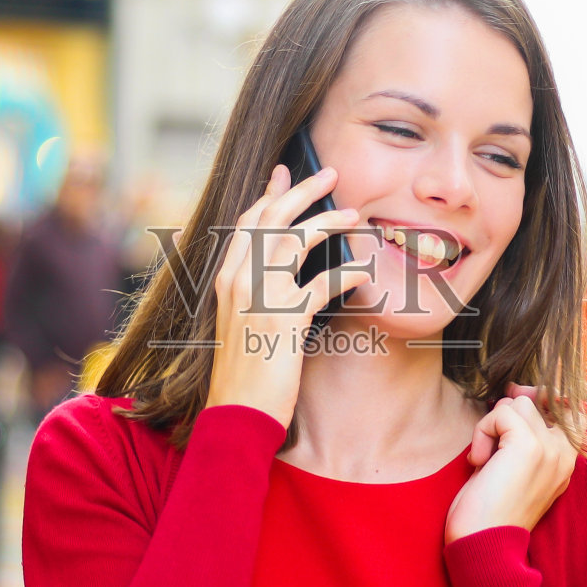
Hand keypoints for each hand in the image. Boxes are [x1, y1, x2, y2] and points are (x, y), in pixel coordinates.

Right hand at [204, 163, 371, 428]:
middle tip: (329, 173)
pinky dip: (344, 276)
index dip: (269, 195)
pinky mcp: (282, 320)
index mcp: (225, 278)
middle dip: (301, 191)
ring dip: (326, 222)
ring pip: (293, 240)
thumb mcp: (242, 321)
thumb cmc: (245, 371)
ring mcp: (257, 298)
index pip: (247, 223)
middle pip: (270, 218)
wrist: (235, 413)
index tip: (285, 173)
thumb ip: (257, 290)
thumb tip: (285, 267)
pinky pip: (319, 287)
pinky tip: (361, 271)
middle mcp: (236, 280)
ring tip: (353, 214)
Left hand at [445, 390, 578, 544]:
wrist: (483, 545)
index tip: (506, 426)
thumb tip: (518, 391)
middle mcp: (565, 454)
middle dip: (504, 418)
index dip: (534, 403)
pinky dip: (481, 433)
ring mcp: (551, 450)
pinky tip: (479, 463)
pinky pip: (501, 413)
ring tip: (485, 460)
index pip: (566, 408)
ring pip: (518, 403)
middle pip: (534, 401)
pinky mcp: (530, 447)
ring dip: (491, 426)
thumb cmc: (490, 510)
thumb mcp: (513, 466)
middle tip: (491, 453)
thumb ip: (521, 433)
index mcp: (566, 461)